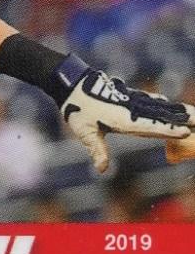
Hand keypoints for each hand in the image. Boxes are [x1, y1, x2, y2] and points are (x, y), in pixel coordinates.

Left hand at [61, 69, 192, 172]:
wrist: (71, 83)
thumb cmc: (76, 108)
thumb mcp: (85, 132)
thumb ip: (97, 149)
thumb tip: (102, 169)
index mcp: (124, 119)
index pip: (151, 126)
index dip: (168, 130)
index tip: (185, 132)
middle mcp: (131, 109)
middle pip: (161, 115)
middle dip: (182, 119)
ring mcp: (130, 101)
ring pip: (157, 106)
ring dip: (175, 110)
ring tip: (192, 112)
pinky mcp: (127, 96)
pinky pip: (148, 100)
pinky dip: (161, 103)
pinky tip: (167, 103)